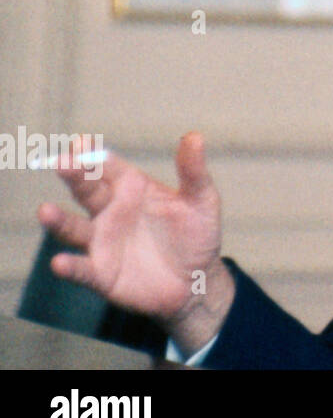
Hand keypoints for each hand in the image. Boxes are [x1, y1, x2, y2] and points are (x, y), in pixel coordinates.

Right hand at [36, 131, 234, 353]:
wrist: (197, 280)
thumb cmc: (197, 234)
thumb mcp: (202, 200)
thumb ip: (194, 171)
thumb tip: (195, 136)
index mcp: (132, 187)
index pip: (109, 166)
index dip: (95, 154)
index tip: (82, 142)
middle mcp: (111, 210)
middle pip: (87, 190)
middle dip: (74, 176)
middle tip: (60, 162)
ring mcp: (103, 241)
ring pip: (75, 228)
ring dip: (59, 220)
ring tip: (45, 210)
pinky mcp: (102, 273)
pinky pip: (83, 269)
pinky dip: (71, 266)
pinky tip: (60, 263)